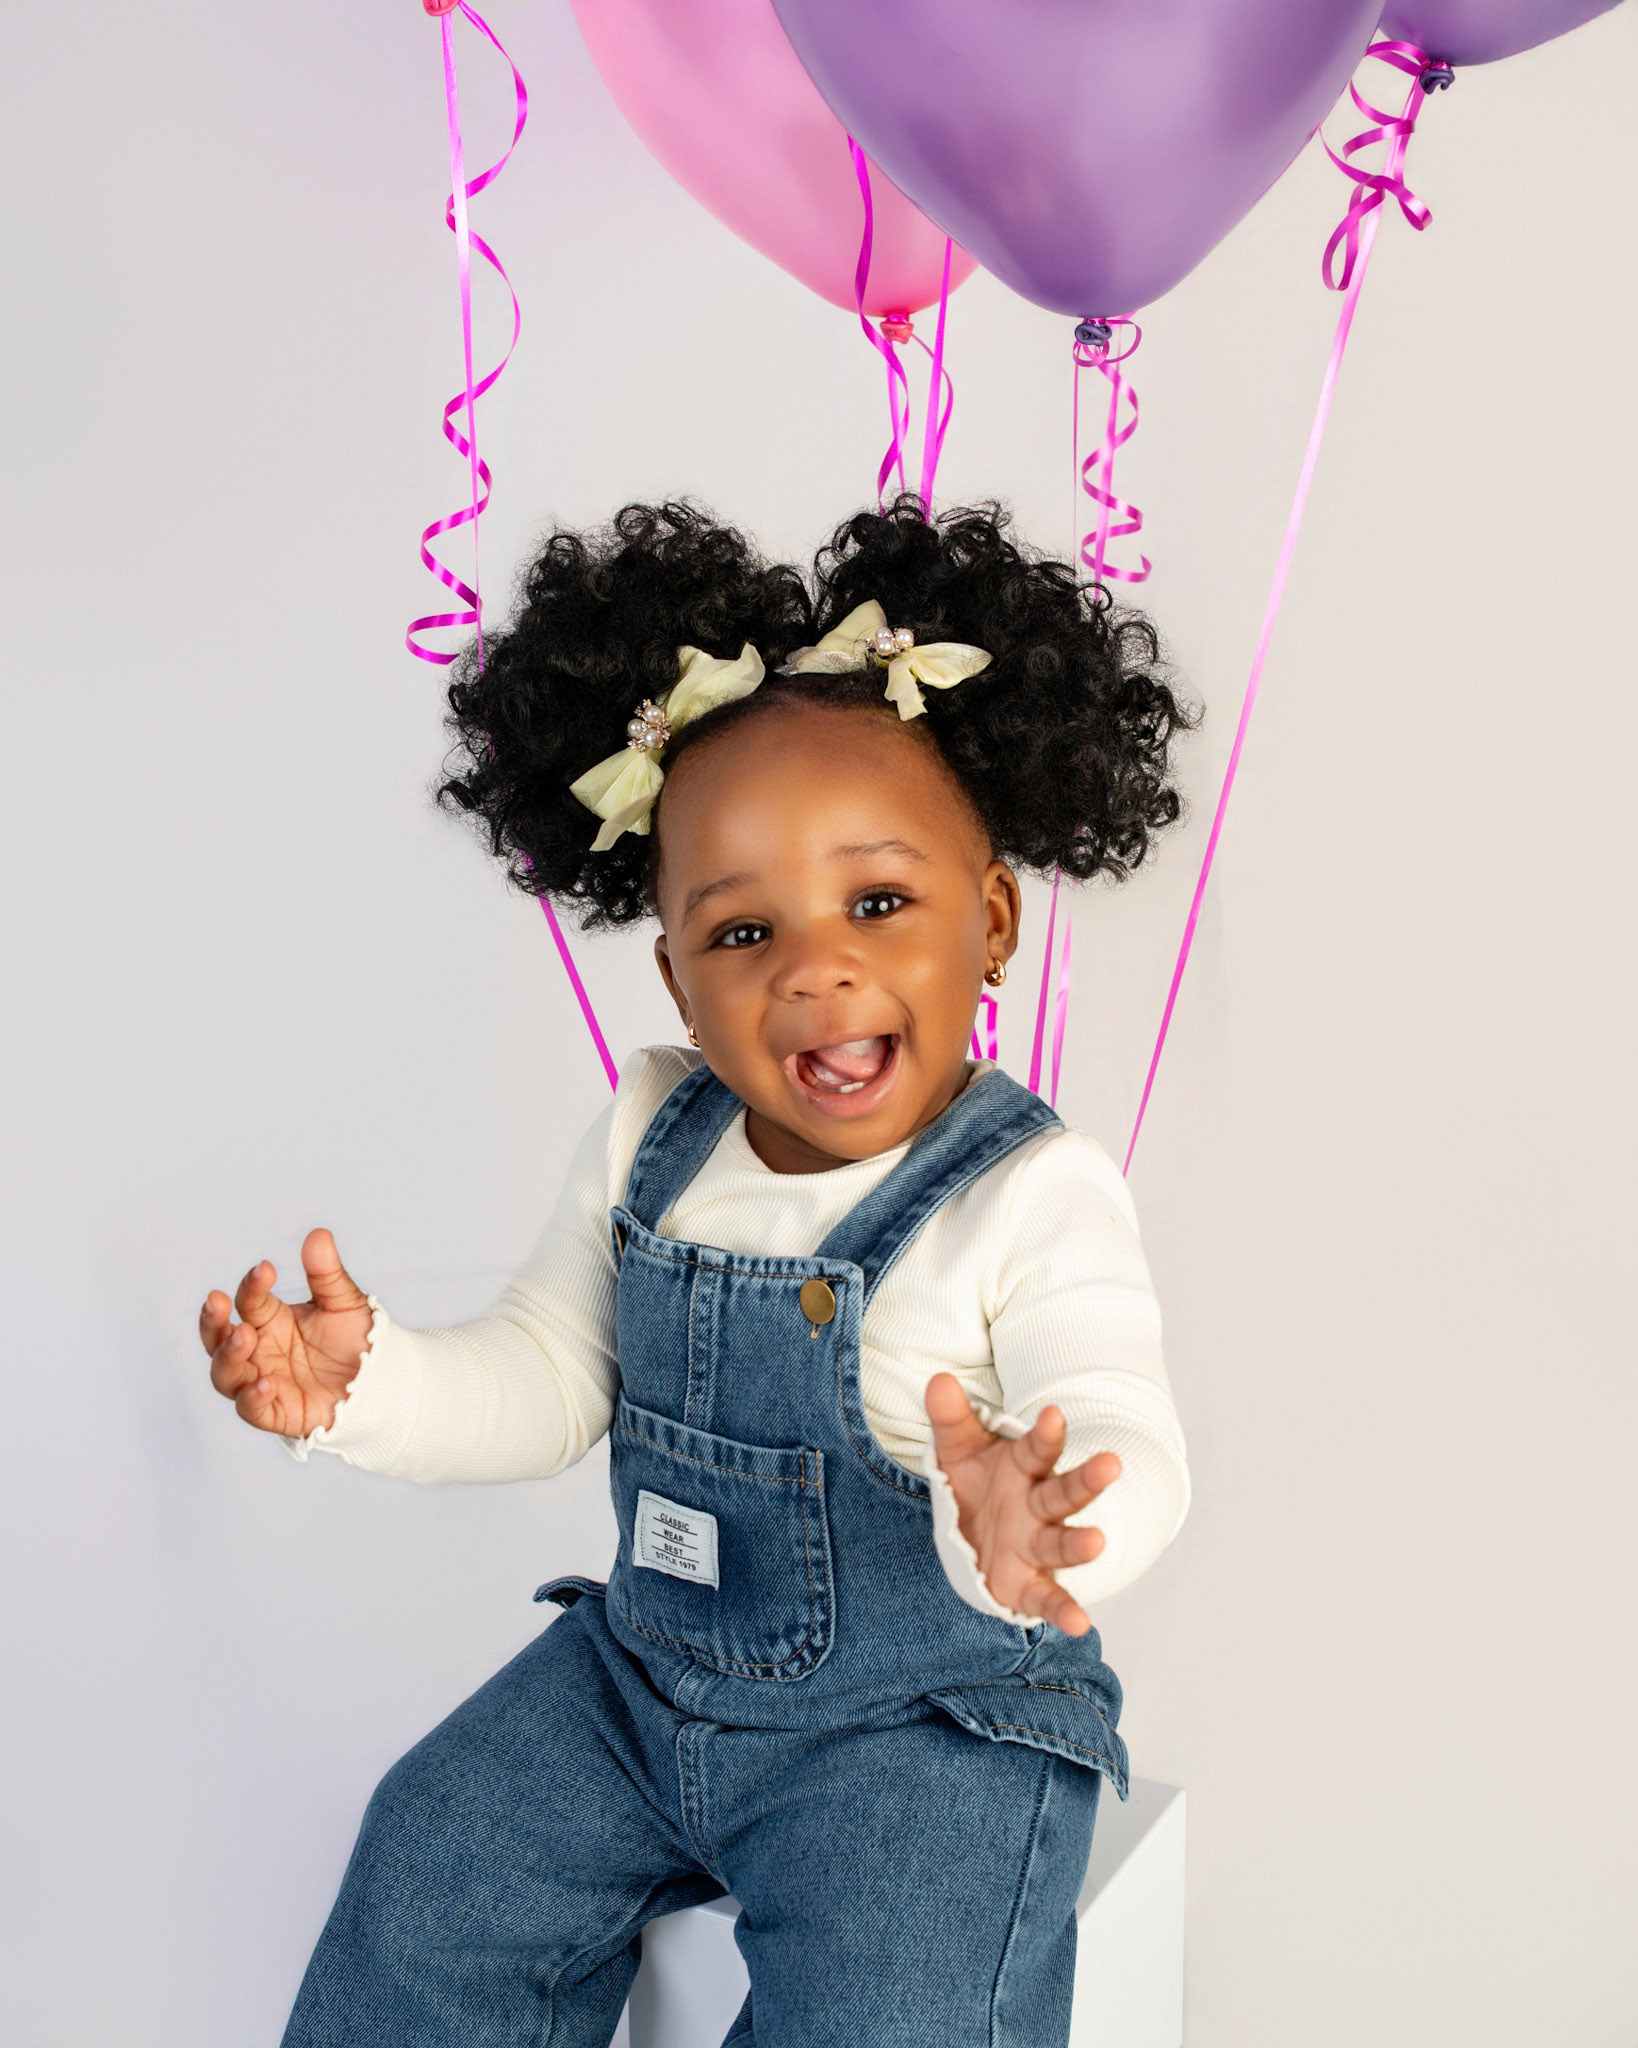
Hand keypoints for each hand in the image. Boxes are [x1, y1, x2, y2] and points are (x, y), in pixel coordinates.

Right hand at [200, 1228, 372, 1437]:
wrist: (380, 1381)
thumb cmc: (356, 1340)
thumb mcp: (344, 1303)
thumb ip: (327, 1274)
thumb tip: (319, 1235)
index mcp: (270, 1319)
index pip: (249, 1299)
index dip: (252, 1284)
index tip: (267, 1268)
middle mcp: (259, 1350)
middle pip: (219, 1338)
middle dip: (212, 1321)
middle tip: (217, 1301)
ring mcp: (262, 1381)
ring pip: (225, 1374)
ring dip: (228, 1356)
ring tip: (245, 1337)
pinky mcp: (275, 1412)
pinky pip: (251, 1409)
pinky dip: (252, 1397)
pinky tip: (266, 1382)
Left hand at [925, 1373, 1121, 1636]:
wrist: (970, 1533)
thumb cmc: (974, 1484)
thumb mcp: (956, 1448)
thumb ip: (950, 1418)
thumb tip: (938, 1380)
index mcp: (1024, 1469)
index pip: (1038, 1449)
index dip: (1045, 1434)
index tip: (1051, 1415)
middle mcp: (1037, 1508)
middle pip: (1063, 1493)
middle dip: (1085, 1480)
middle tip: (1111, 1463)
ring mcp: (1035, 1547)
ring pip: (1061, 1543)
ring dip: (1079, 1543)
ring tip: (1097, 1540)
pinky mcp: (1027, 1585)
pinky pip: (1047, 1599)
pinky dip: (1064, 1611)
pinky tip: (1081, 1625)